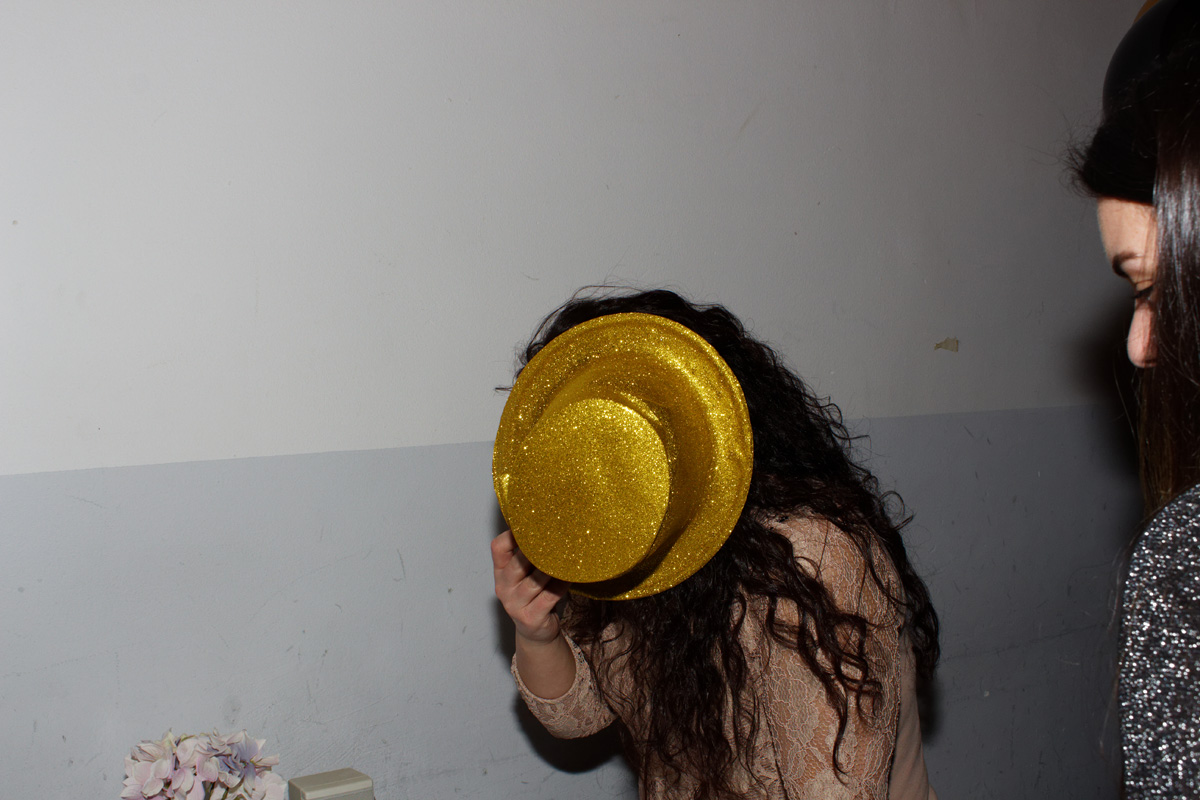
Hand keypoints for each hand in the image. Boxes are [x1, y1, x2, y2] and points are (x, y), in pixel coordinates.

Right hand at [491, 530, 567, 645]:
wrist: (535, 631)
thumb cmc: (534, 595)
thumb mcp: (524, 575)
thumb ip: (529, 557)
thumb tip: (551, 528)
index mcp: (500, 572)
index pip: (498, 547)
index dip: (512, 534)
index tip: (533, 525)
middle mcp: (503, 587)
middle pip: (518, 564)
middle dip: (537, 551)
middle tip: (556, 538)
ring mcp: (515, 605)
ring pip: (535, 581)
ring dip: (552, 568)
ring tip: (567, 556)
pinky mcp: (531, 618)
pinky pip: (549, 596)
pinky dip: (561, 585)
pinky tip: (570, 577)